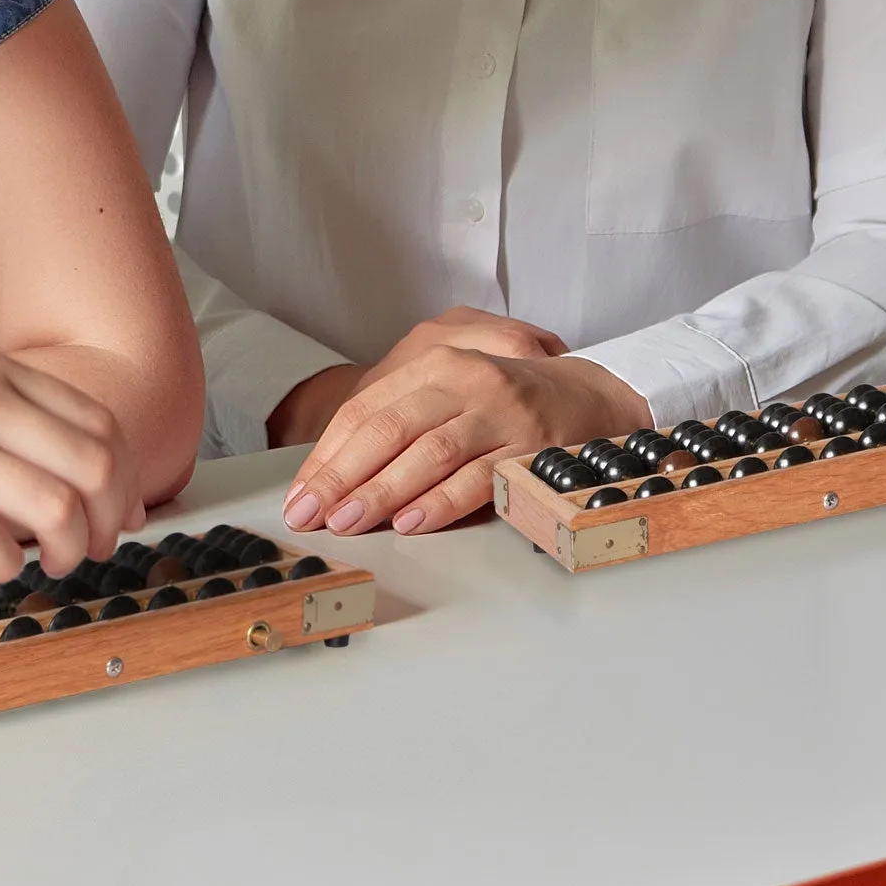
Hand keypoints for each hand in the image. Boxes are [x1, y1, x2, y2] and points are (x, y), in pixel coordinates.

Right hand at [0, 345, 143, 583]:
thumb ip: (1, 406)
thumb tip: (62, 459)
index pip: (99, 422)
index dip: (126, 476)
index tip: (124, 509)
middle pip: (95, 465)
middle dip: (111, 518)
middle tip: (98, 546)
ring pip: (55, 506)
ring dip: (70, 548)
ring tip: (54, 563)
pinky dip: (9, 564)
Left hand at [281, 323, 648, 537]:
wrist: (585, 393)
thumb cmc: (501, 400)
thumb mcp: (447, 392)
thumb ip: (398, 422)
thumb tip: (333, 477)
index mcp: (434, 363)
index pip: (366, 410)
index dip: (327, 455)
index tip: (299, 495)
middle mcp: (464, 380)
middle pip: (389, 429)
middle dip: (342, 476)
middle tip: (311, 515)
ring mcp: (498, 412)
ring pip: (429, 453)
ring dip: (382, 491)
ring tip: (349, 522)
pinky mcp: (527, 446)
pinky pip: (475, 478)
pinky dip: (440, 502)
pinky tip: (411, 523)